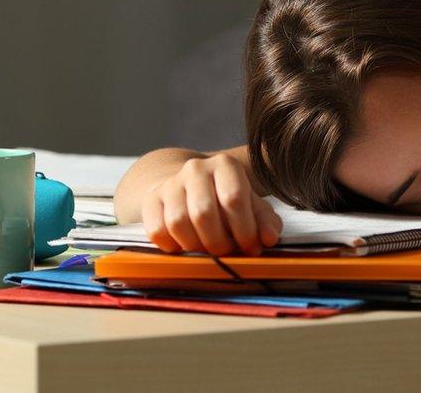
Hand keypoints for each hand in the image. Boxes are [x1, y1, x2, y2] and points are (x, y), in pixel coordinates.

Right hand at [141, 154, 281, 255]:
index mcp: (225, 165)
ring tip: (207, 252)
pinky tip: (185, 248)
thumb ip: (265, 221)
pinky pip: (156, 230)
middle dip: (218, 242)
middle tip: (226, 254)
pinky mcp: (151, 200)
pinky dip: (171, 246)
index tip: (251, 248)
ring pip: (178, 222)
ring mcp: (170, 183)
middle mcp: (195, 169)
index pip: (234, 198)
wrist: (190, 188)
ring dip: (195, 246)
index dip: (244, 229)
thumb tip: (269, 238)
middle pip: (203, 213)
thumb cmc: (226, 200)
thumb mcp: (252, 206)